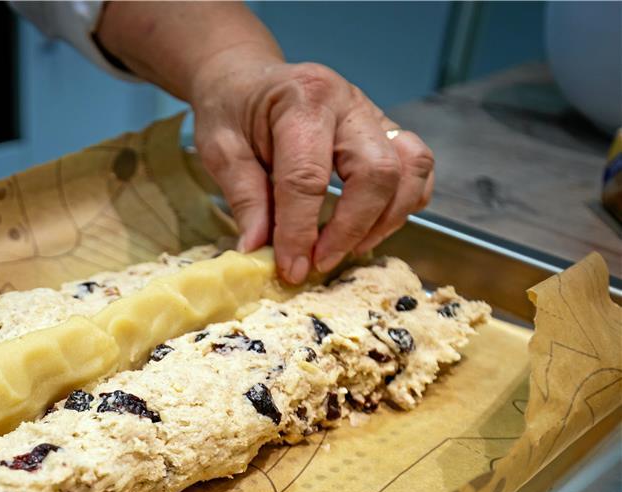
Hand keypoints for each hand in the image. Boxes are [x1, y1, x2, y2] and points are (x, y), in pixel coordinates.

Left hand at [192, 55, 433, 282]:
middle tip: (320, 262)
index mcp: (302, 100)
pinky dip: (405, 202)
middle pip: (377, 171)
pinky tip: (371, 227)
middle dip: (352, 228)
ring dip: (385, 220)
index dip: (300, 231)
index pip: (308, 177)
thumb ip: (244, 198)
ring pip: (410, 169)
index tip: (291, 268)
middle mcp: (348, 102)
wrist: (247, 77)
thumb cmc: (231, 109)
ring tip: (348, 249)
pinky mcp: (386, 129)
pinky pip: (417, 166)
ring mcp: (373, 113)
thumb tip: (258, 250)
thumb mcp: (220, 150)